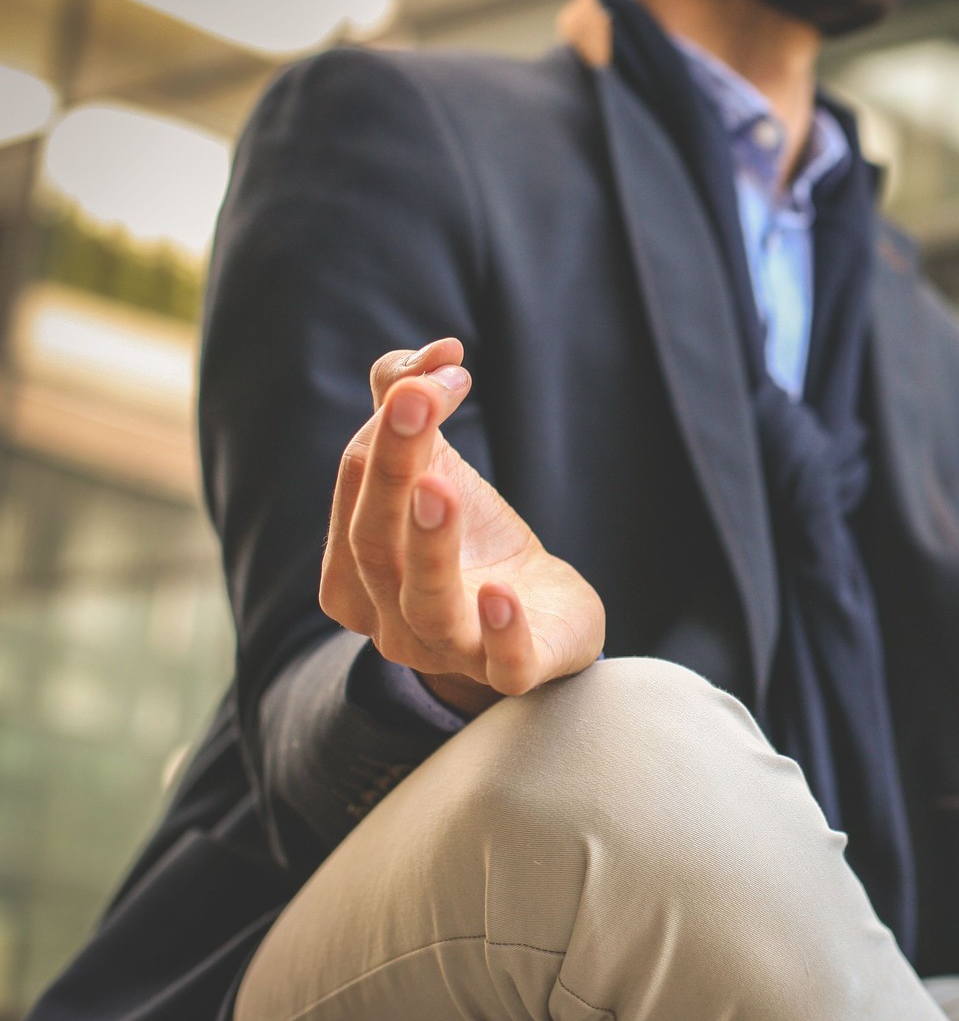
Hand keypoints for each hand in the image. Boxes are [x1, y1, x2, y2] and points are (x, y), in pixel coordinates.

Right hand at [319, 338, 606, 713]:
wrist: (542, 618)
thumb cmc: (474, 540)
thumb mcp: (438, 466)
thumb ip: (413, 400)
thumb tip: (440, 349)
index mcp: (354, 571)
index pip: (355, 493)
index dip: (390, 430)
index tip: (436, 377)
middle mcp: (389, 618)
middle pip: (375, 545)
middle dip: (393, 470)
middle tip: (418, 401)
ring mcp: (450, 650)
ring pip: (425, 603)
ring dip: (430, 544)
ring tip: (441, 487)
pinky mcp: (516, 671)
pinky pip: (502, 663)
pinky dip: (499, 632)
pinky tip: (501, 594)